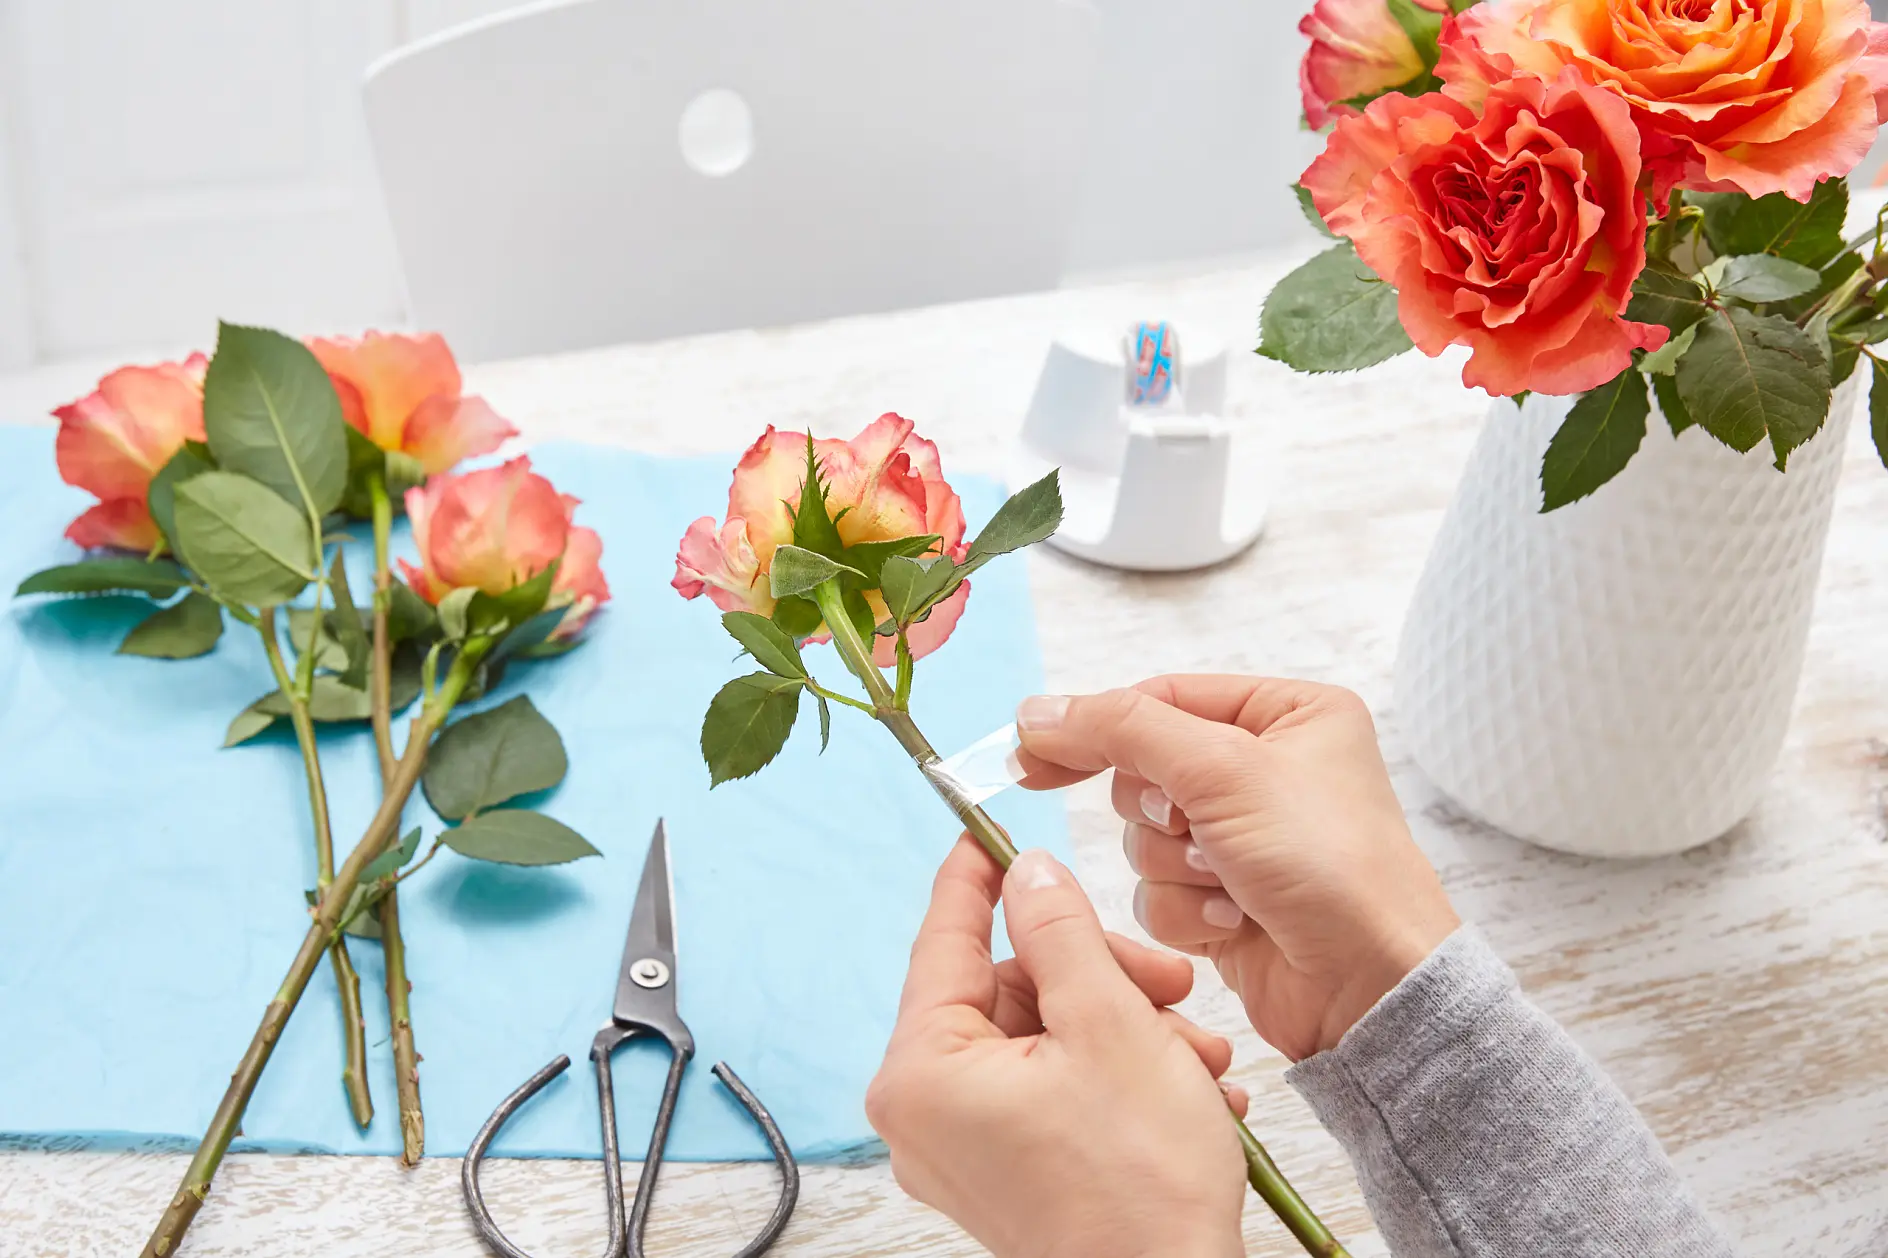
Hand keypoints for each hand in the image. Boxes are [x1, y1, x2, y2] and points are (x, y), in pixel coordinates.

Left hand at [867, 839, 1246, 1257]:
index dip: (975, 879)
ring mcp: (965, 1151)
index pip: (943, 941)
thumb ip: (1063, 933)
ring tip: (1199, 1056)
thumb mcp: (1110, 1025)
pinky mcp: (1007, 1174)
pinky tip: (1190, 1088)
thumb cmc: (1140, 1183)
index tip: (987, 832)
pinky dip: (1117, 1076)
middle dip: (1100, 977)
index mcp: (923, 1072)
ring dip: (1128, 1029)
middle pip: (1009, 990)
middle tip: (1170, 984)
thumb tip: (1031, 876)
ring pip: (1044, 1038)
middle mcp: (925, 1114)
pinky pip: (1051, 1090)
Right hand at [1015, 676, 1459, 1061]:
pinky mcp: (1226, 901)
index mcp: (1290, 714)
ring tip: (1231, 886)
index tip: (1028, 753)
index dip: (1096, 726)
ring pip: (1142, 839)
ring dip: (1175, 868)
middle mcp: (1269, 770)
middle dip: (1161, 813)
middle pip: (1142, 771)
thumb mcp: (1224, 770)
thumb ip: (1121, 729)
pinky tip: (1235, 924)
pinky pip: (1156, 893)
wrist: (1373, 988)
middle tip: (1196, 829)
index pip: (1162, 698)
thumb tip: (1035, 711)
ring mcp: (1246, 840)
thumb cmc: (1330, 867)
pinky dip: (1184, 912)